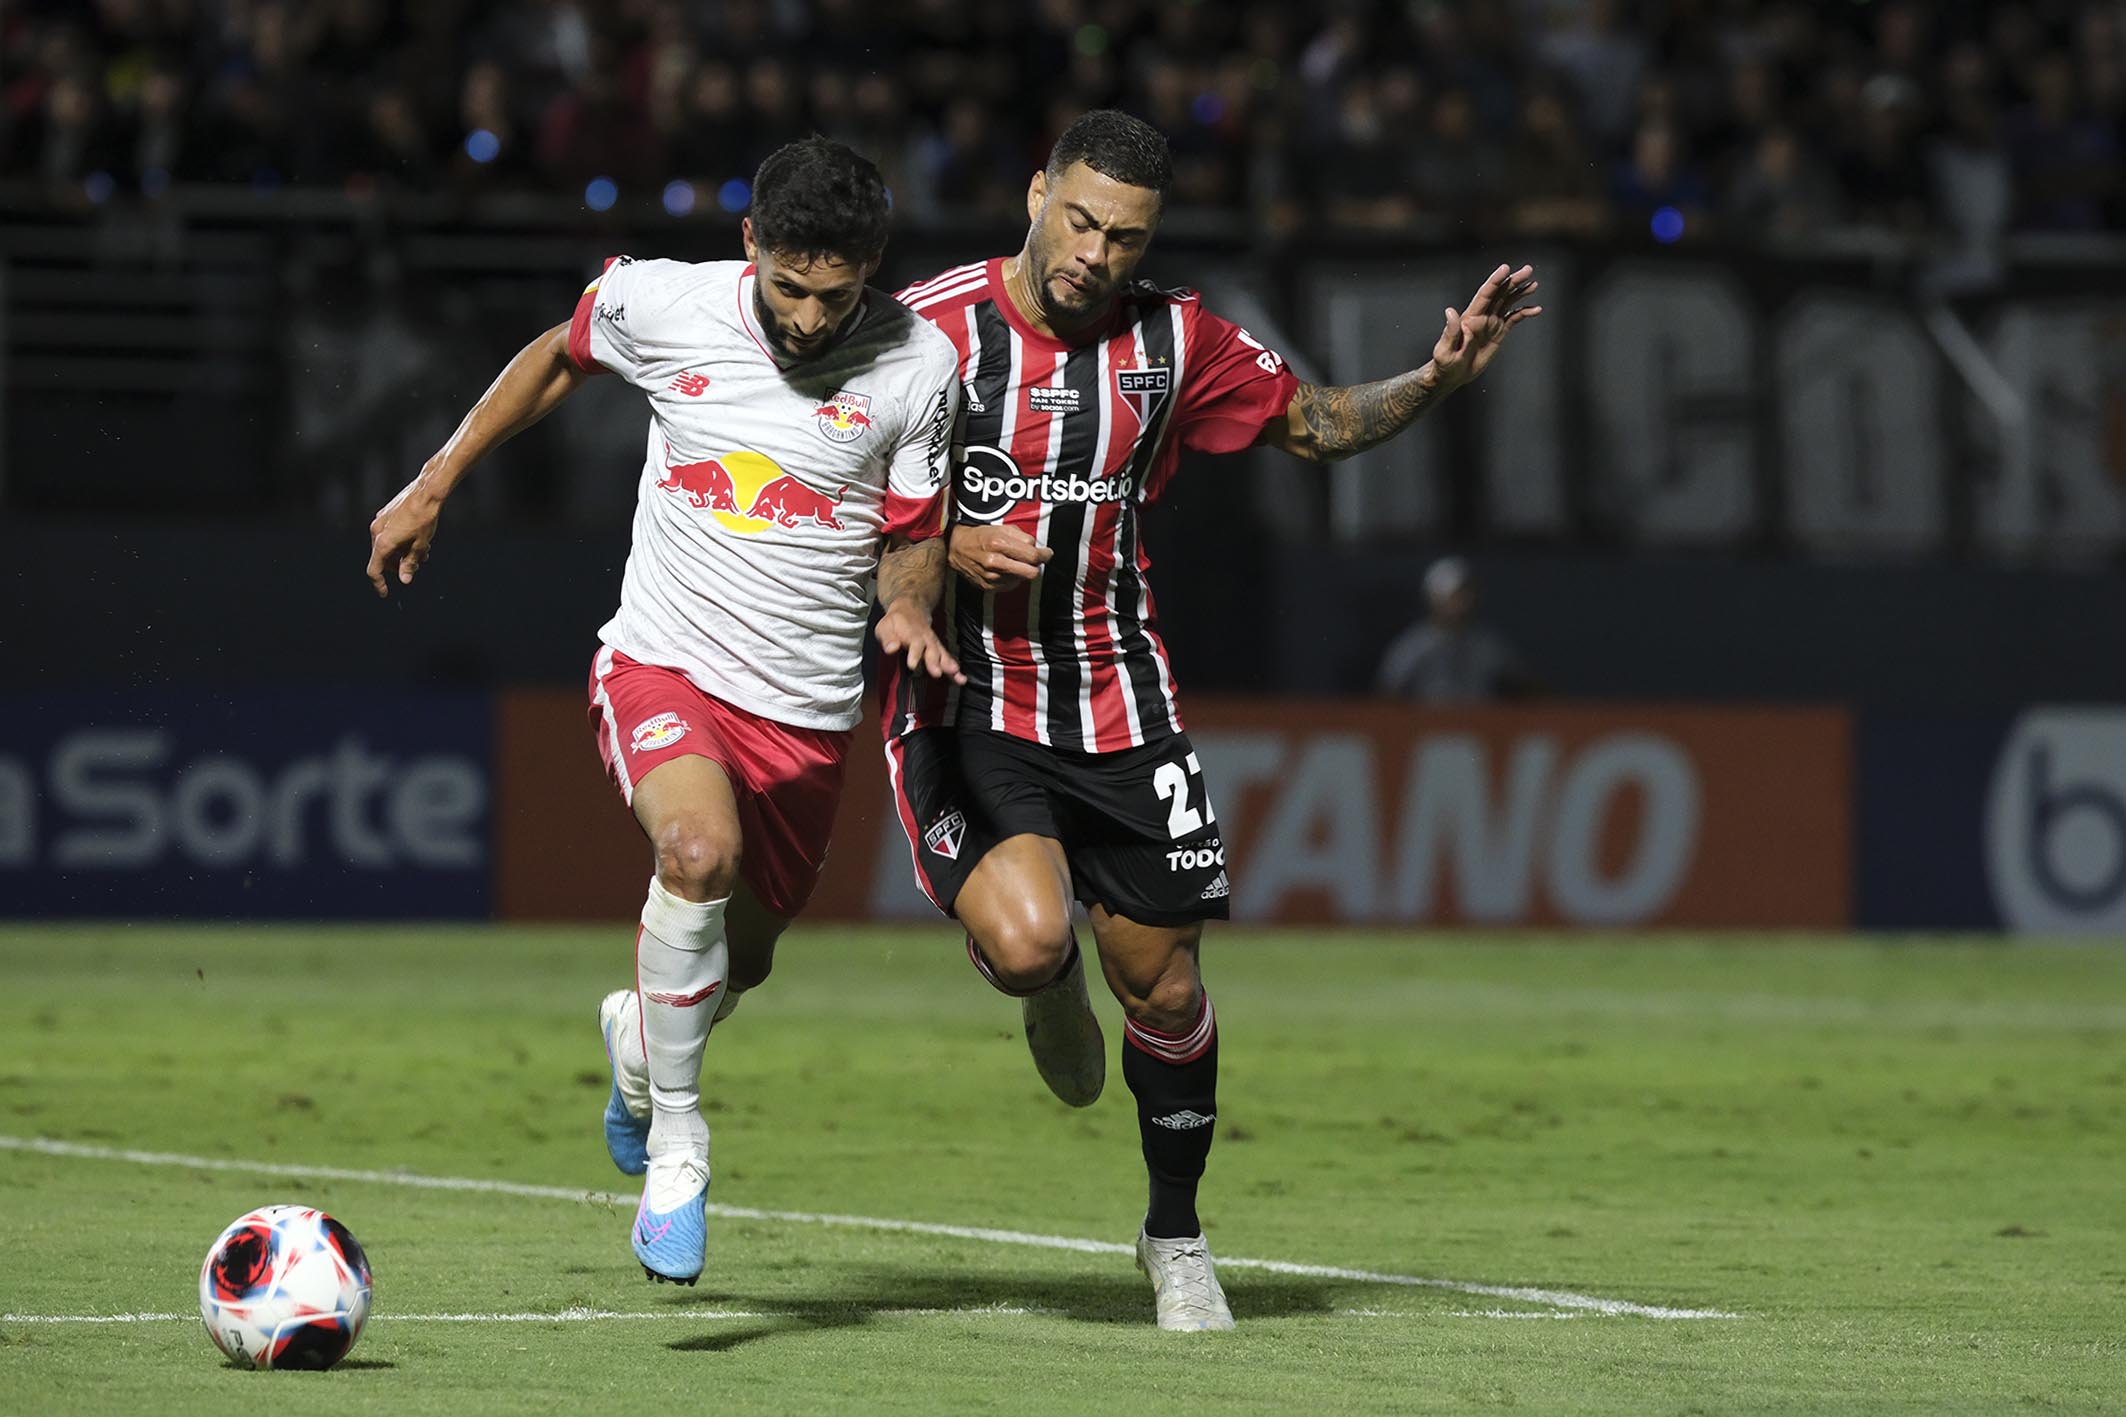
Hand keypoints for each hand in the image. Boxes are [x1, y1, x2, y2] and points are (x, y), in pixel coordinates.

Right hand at [366, 477, 444, 597]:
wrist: (427, 492)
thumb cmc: (425, 519)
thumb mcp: (420, 545)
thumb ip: (410, 564)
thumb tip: (404, 580)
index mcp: (383, 542)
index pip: (374, 570)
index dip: (379, 583)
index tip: (385, 593)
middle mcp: (376, 532)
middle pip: (382, 558)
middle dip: (398, 566)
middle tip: (418, 565)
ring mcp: (379, 522)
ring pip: (386, 546)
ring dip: (402, 553)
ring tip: (423, 552)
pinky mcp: (385, 515)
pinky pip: (388, 534)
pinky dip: (399, 542)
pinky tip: (418, 539)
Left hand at [875, 600, 965, 683]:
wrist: (909, 609)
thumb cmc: (897, 621)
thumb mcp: (885, 626)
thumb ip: (888, 638)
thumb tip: (891, 648)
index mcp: (912, 633)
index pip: (914, 643)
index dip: (914, 654)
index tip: (912, 665)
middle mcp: (925, 638)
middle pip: (931, 650)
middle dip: (935, 662)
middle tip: (937, 673)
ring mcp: (933, 643)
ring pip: (942, 654)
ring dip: (949, 665)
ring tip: (956, 675)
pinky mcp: (938, 648)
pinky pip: (947, 658)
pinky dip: (954, 669)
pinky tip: (960, 678)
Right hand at [949, 523, 1050, 590]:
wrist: (956, 549)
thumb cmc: (979, 536)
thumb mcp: (1001, 527)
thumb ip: (1022, 536)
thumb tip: (1037, 547)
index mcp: (999, 544)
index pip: (1032, 556)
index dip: (1044, 555)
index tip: (1047, 553)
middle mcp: (995, 562)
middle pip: (1031, 572)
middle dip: (1036, 565)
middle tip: (1036, 559)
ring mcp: (992, 577)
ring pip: (1022, 579)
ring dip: (1023, 570)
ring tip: (1015, 561)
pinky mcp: (989, 587)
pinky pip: (1012, 585)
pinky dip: (1013, 577)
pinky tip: (1006, 569)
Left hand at [1430, 263, 1540, 390]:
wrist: (1452, 375)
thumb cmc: (1445, 364)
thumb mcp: (1444, 350)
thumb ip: (1450, 332)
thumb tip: (1450, 312)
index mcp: (1470, 317)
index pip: (1485, 294)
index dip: (1495, 281)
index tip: (1505, 269)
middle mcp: (1482, 317)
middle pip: (1500, 293)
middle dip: (1513, 281)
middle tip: (1528, 270)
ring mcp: (1491, 323)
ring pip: (1508, 302)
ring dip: (1520, 292)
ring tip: (1533, 283)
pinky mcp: (1498, 333)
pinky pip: (1513, 319)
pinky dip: (1524, 313)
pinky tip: (1536, 309)